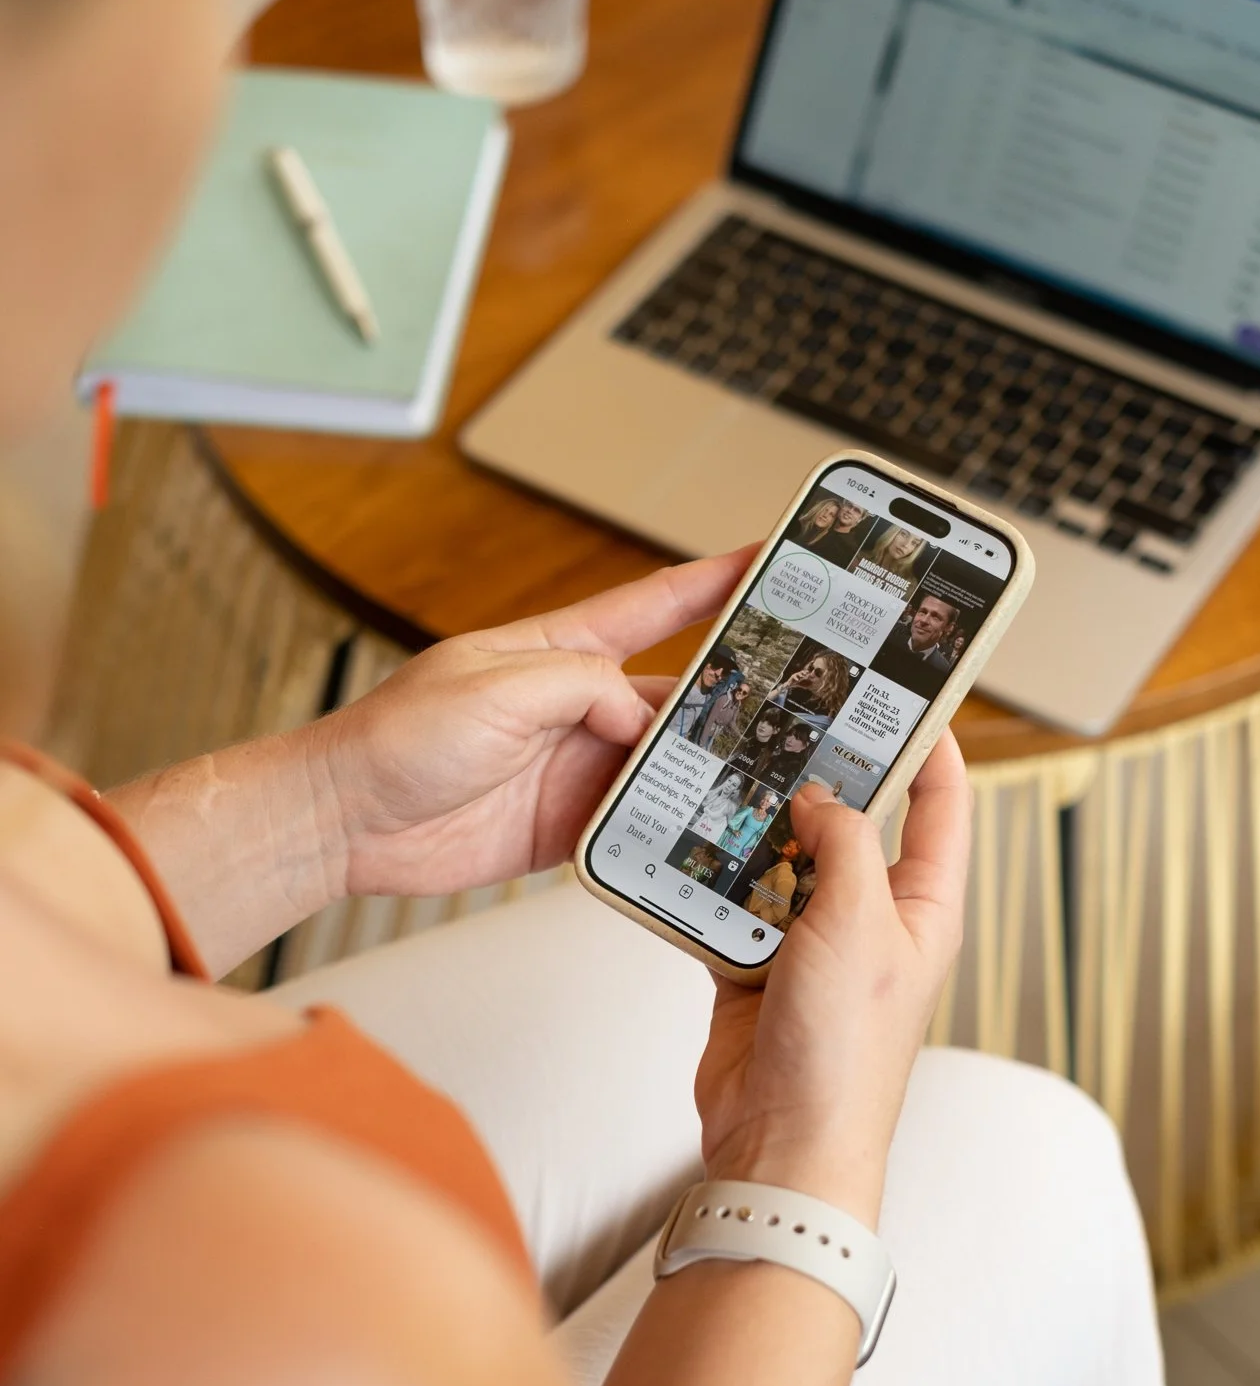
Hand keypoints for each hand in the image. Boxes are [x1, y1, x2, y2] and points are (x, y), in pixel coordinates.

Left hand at [312, 550, 754, 899]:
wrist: (347, 822)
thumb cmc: (396, 739)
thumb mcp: (495, 688)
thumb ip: (580, 688)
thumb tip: (638, 716)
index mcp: (554, 651)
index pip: (650, 605)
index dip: (710, 581)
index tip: (766, 559)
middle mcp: (571, 705)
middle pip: (669, 694)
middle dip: (726, 692)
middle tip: (787, 695)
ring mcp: (570, 765)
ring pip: (658, 762)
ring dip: (697, 767)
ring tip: (751, 770)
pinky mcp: (562, 823)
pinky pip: (629, 821)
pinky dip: (662, 825)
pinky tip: (694, 826)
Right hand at [694, 737, 971, 1227]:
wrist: (782, 1143)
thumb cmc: (845, 1054)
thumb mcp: (859, 924)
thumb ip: (844, 843)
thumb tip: (820, 795)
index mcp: (925, 906)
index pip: (942, 803)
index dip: (930, 742)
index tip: (903, 689)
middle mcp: (874, 919)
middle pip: (853, 822)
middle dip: (823, 776)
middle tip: (790, 719)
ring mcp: (815, 943)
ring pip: (786, 859)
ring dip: (759, 830)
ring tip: (732, 777)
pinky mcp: (758, 967)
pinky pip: (735, 903)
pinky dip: (713, 882)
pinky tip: (694, 850)